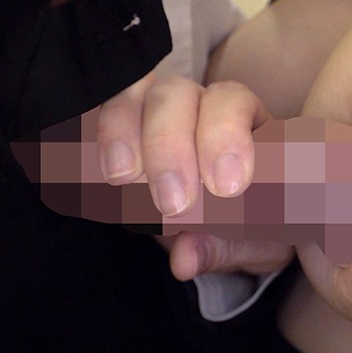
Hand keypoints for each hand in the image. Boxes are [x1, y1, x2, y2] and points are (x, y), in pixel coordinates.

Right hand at [96, 74, 293, 279]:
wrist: (238, 227)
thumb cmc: (258, 227)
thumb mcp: (256, 244)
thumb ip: (226, 247)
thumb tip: (184, 257)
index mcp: (250, 123)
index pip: (233, 103)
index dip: (226, 137)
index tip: (226, 188)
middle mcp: (202, 106)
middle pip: (178, 94)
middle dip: (169, 146)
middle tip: (172, 204)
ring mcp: (158, 111)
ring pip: (133, 95)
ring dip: (122, 134)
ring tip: (123, 183)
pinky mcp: (120, 127)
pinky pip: (98, 114)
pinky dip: (92, 137)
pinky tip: (93, 172)